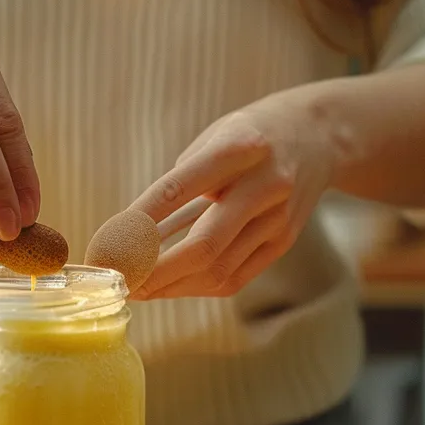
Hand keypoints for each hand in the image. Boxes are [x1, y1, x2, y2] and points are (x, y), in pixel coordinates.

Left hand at [128, 89, 331, 299]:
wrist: (317, 137)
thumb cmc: (247, 137)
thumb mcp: (212, 140)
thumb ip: (179, 183)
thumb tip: (131, 235)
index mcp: (238, 147)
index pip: (178, 189)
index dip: (138, 223)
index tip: (107, 246)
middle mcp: (265, 184)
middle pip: (204, 244)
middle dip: (155, 272)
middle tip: (121, 282)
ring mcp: (279, 218)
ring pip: (218, 269)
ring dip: (172, 286)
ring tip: (138, 288)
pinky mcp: (284, 241)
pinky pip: (235, 276)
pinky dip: (197, 286)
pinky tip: (171, 286)